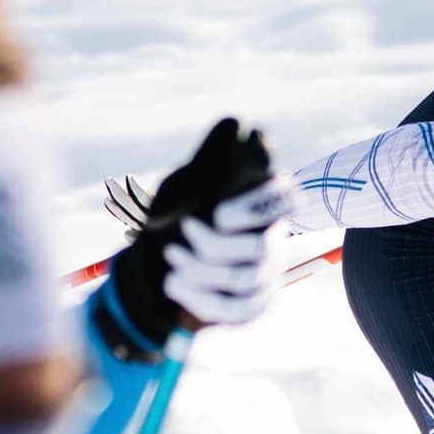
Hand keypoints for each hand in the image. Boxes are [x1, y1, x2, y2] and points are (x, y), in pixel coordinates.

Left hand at [94, 118, 295, 357]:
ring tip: (171, 261)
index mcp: (261, 204)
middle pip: (261, 247)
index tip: (218, 214)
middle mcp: (271, 238)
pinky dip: (200, 301)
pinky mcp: (253, 306)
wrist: (147, 268)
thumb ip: (210, 157)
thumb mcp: (182, 183)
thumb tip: (235, 121)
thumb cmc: (172, 217)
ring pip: (245, 281)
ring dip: (200, 272)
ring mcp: (266, 275)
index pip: (286, 201)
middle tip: (180, 235)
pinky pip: (238, 313)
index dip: (256, 210)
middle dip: (213, 247)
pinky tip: (175, 286)